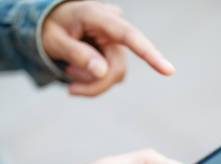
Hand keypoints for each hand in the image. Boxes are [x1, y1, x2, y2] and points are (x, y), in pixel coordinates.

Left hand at [42, 1, 174, 95]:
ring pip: (115, 77)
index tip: (169, 71)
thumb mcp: (54, 40)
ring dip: (91, 84)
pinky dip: (93, 82)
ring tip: (69, 73)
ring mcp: (117, 42)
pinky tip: (77, 72)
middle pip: (117, 69)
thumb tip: (102, 72)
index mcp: (98, 15)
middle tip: (69, 90)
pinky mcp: (116, 55)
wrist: (53, 24)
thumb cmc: (50, 28)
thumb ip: (77, 54)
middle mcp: (113, 27)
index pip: (129, 36)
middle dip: (94, 85)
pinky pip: (111, 78)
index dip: (149, 54)